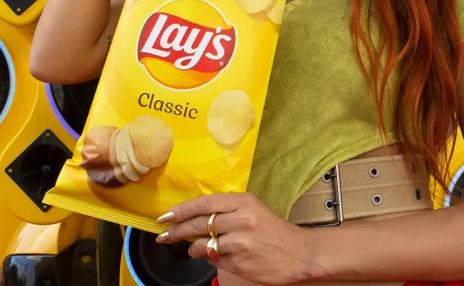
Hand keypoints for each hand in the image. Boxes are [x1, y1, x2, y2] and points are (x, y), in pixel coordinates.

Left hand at [157, 192, 314, 284]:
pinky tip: (221, 256)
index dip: (181, 210)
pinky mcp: (239, 263)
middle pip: (198, 224)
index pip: (204, 203)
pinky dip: (213, 259)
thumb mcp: (253, 209)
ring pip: (203, 245)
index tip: (165, 216)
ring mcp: (240, 243)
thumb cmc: (274, 231)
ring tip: (195, 248)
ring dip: (195, 248)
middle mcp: (241, 220)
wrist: (299, 253)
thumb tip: (194, 215)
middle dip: (176, 230)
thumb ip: (227, 209)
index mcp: (243, 202)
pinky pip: (214, 260)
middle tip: (163, 235)